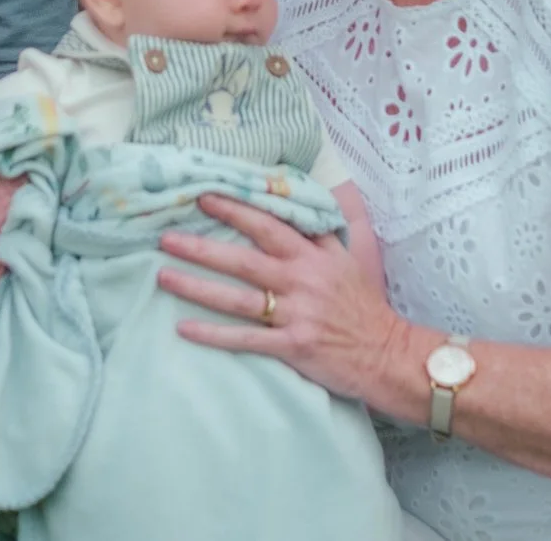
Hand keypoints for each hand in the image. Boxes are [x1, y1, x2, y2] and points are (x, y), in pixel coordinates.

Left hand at [157, 194, 404, 403]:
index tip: (204, 198)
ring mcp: (295, 314)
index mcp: (312, 256)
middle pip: (243, 260)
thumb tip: (301, 205)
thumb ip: (321, 233)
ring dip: (197, 287)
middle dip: (202, 248)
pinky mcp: (292, 346)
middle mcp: (301, 280)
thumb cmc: (364, 305)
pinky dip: (213, 334)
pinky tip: (184, 328)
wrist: (387, 352)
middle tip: (166, 238)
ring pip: (237, 299)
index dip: (235, 210)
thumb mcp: (348, 259)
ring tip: (164, 277)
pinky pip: (245, 339)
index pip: (268, 226)